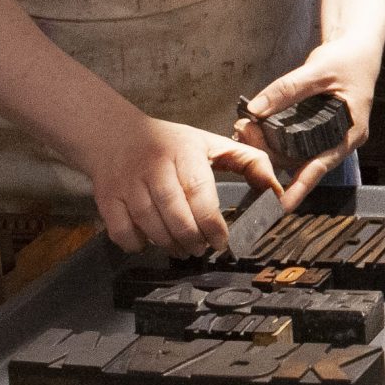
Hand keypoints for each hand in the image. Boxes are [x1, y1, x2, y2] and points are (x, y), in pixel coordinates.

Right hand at [79, 116, 280, 254]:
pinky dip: (138, 244)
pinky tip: (151, 242)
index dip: (211, 222)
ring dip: (170, 245)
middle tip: (202, 248)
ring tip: (184, 249)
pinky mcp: (107, 199)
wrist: (114, 135)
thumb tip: (277, 190)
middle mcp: (154, 168)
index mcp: (183, 152)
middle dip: (193, 239)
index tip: (221, 241)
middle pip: (176, 215)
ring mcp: (128, 184)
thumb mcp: (210, 143)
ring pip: (151, 226)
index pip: (199, 192)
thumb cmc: (169, 143)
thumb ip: (248, 161)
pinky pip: (122, 233)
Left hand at [235, 41, 379, 205]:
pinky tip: (257, 126)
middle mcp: (340, 138)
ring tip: (246, 129)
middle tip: (246, 138)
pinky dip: (275, 135)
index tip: (282, 204)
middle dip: (272, 156)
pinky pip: (294, 139)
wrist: (358, 45)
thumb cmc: (351, 58)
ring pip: (295, 151)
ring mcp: (328, 134)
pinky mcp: (316, 126)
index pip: (322, 164)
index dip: (301, 186)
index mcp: (351, 131)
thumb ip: (288, 88)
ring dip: (269, 145)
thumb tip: (256, 108)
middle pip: (303, 160)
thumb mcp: (320, 69)